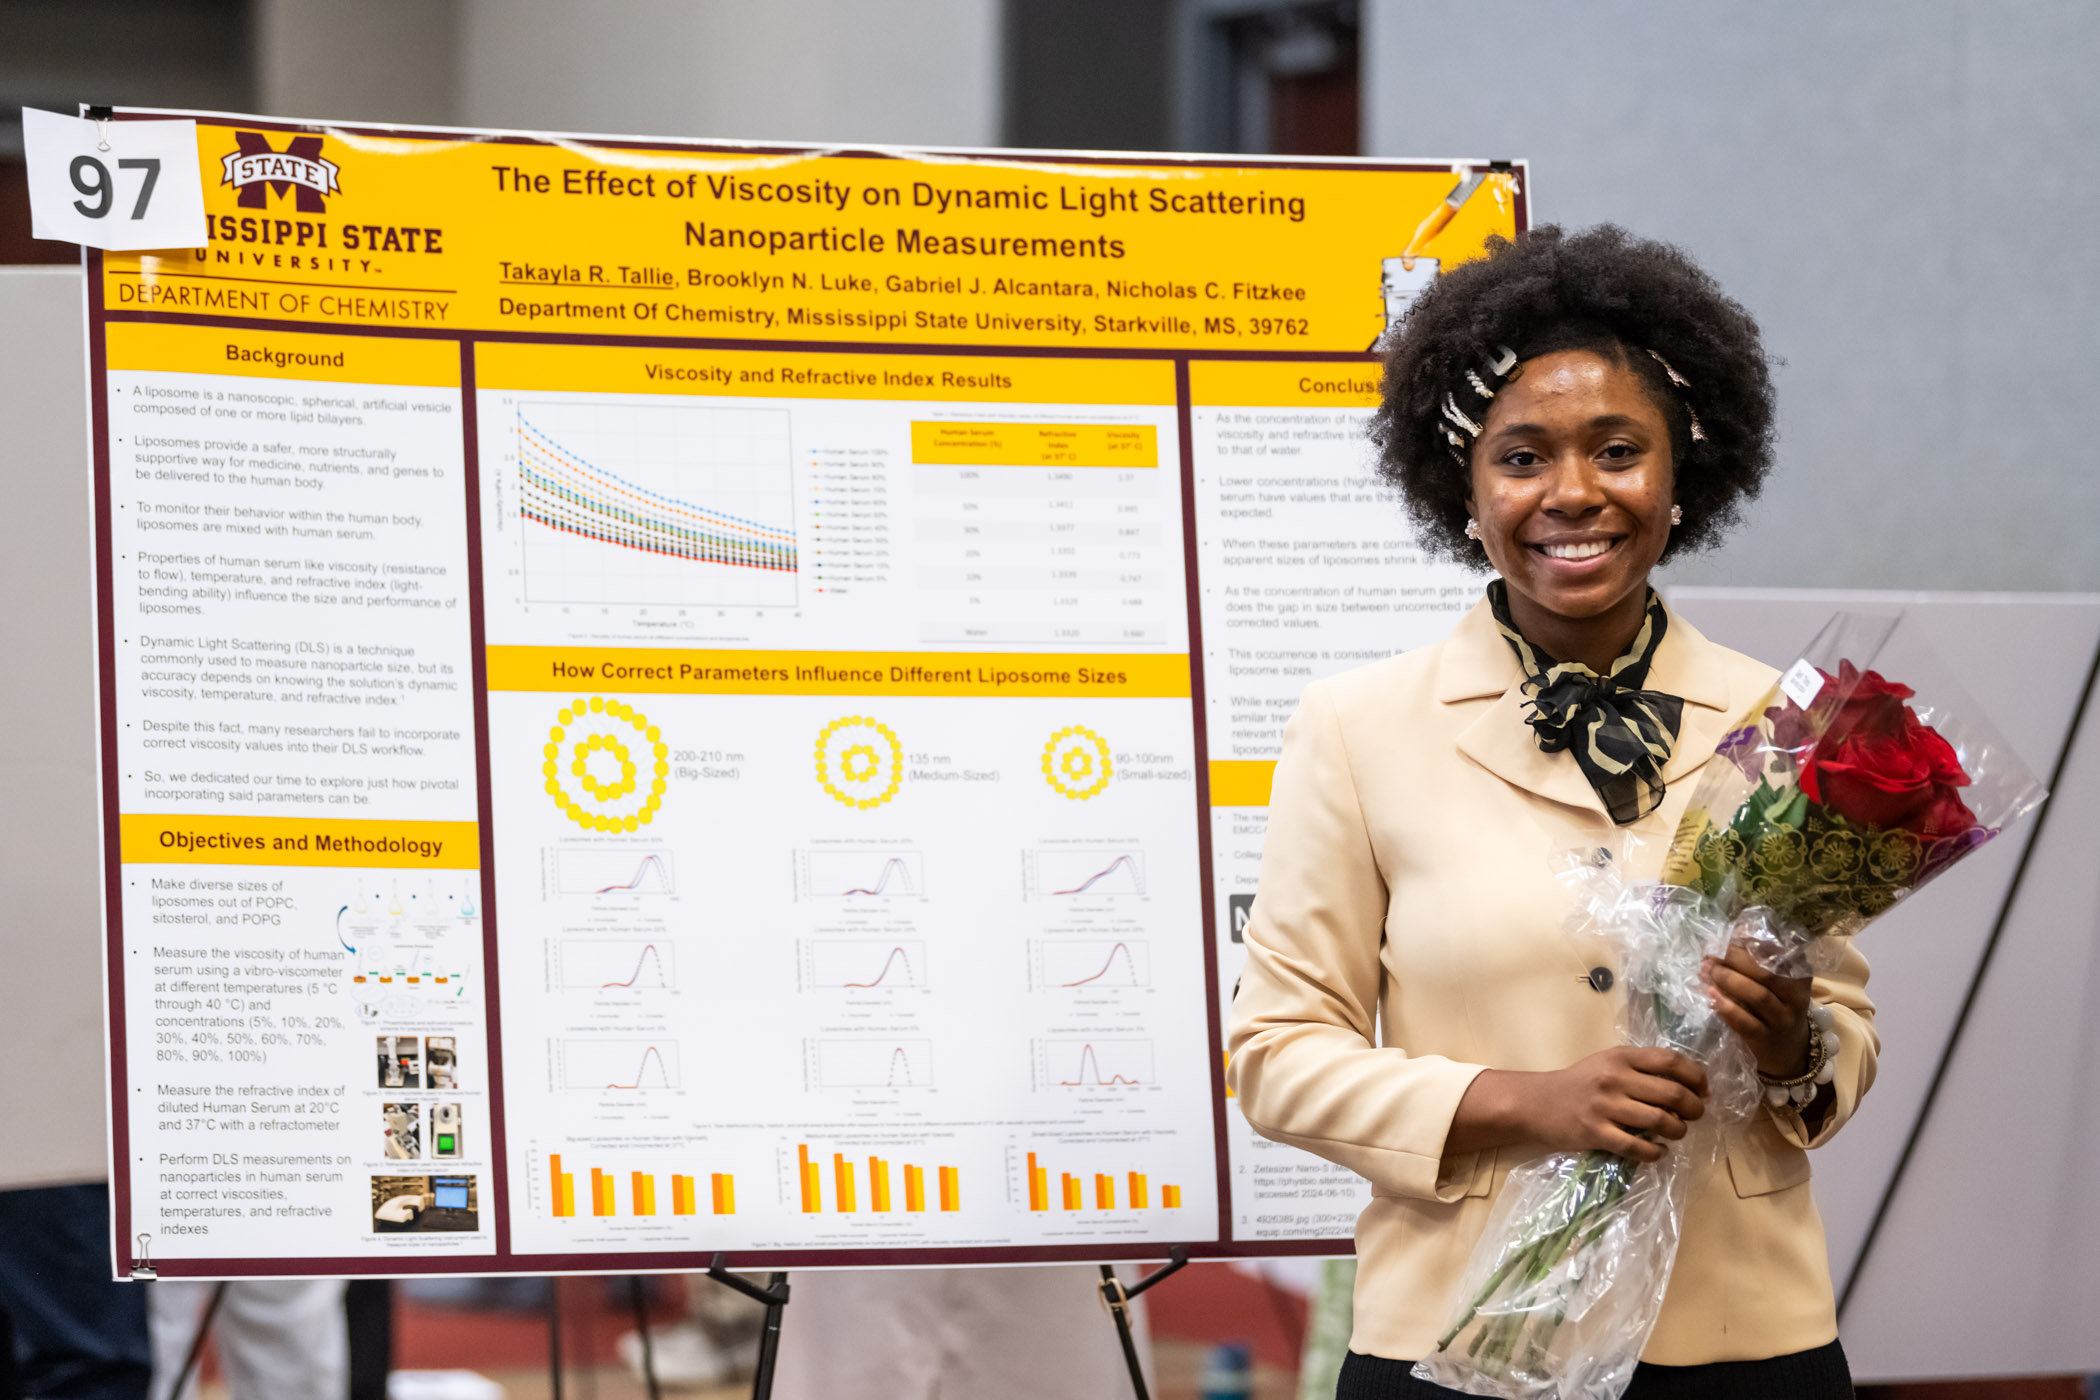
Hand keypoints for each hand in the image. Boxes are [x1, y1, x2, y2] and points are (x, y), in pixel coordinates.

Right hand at [1449, 1047, 1707, 1163]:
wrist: (1538, 1104)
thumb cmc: (1580, 1083)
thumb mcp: (1608, 1063)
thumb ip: (1643, 1068)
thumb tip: (1691, 1085)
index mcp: (1621, 1057)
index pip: (1671, 1061)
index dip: (1696, 1076)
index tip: (1704, 1090)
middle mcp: (1614, 1078)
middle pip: (1672, 1093)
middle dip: (1694, 1108)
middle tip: (1695, 1115)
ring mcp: (1605, 1106)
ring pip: (1660, 1121)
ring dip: (1678, 1131)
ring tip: (1675, 1132)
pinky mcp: (1596, 1133)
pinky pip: (1638, 1147)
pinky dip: (1655, 1152)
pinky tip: (1657, 1151)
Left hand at [1702, 945, 1811, 1077]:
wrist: (1788, 1053)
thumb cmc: (1778, 1008)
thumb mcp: (1779, 985)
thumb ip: (1761, 962)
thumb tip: (1734, 932)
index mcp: (1800, 978)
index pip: (1782, 954)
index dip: (1757, 941)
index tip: (1735, 931)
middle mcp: (1795, 999)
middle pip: (1767, 974)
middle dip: (1736, 959)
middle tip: (1713, 952)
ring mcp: (1781, 1020)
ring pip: (1757, 996)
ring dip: (1729, 980)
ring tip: (1707, 969)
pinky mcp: (1763, 1039)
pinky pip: (1744, 1021)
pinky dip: (1726, 1007)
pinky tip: (1710, 995)